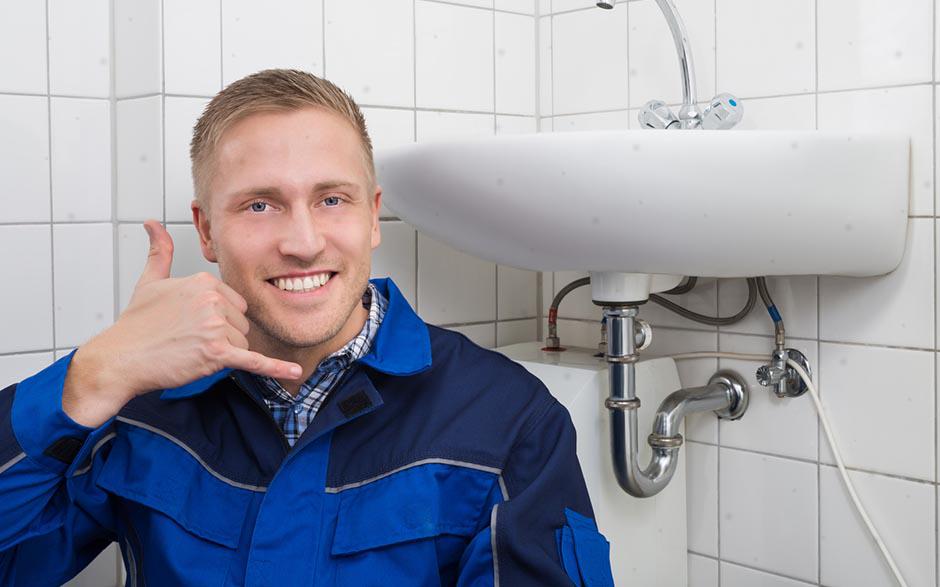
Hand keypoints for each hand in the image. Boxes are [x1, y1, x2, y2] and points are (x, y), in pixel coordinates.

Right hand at [62, 220, 301, 426]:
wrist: (120, 358)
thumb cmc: (135, 325)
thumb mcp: (149, 281)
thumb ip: (159, 251)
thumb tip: (152, 224)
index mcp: (204, 282)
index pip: (235, 304)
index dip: (218, 319)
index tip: (192, 324)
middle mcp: (212, 300)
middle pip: (241, 324)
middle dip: (222, 337)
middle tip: (189, 339)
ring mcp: (215, 326)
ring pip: (241, 344)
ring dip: (221, 353)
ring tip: (191, 350)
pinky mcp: (216, 352)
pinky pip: (254, 360)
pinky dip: (275, 369)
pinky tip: (295, 373)